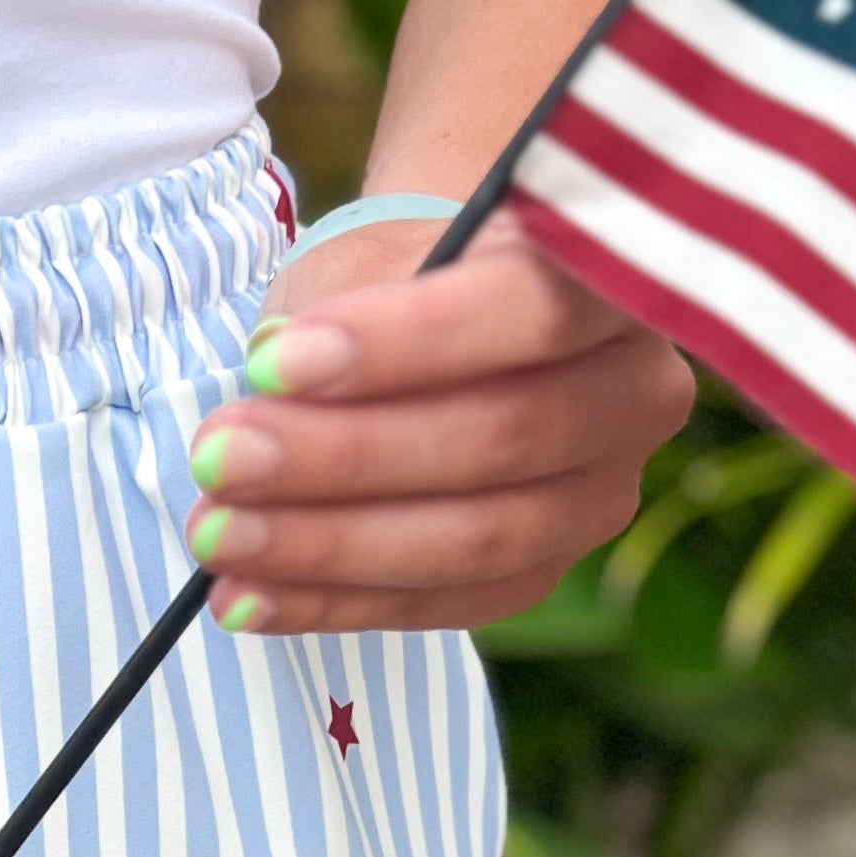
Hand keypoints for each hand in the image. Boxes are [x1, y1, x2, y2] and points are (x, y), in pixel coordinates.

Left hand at [183, 220, 691, 631]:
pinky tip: (249, 597)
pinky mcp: (547, 568)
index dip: (403, 343)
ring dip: (329, 546)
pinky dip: (337, 602)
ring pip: (477, 539)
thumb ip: (337, 308)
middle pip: (500, 440)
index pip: (526, 312)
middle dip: (340, 458)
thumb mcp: (372, 253)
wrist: (448, 314)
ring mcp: (603, 492)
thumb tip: (269, 381)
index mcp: (614, 278)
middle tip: (218, 459)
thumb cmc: (407, 271)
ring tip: (218, 537)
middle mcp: (638, 390)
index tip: (272, 362)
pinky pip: (446, 603)